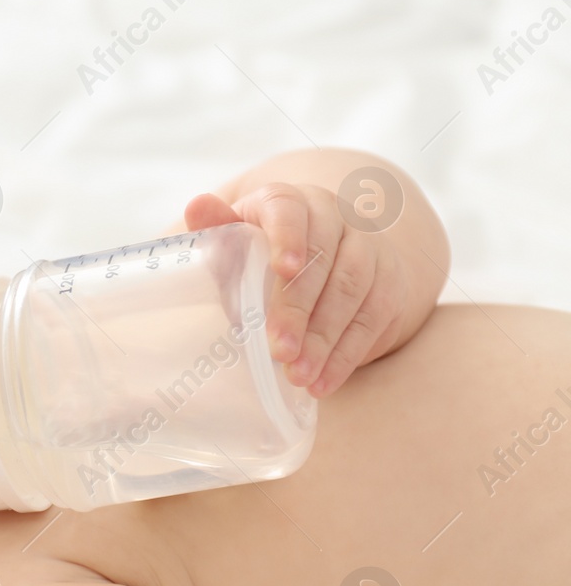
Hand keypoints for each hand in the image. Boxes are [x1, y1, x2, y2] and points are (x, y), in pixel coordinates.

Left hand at [184, 183, 409, 396]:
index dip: (288, 236)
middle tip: (278, 350)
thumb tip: (197, 205)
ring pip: (352, 289)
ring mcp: (368, 248)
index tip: (284, 270)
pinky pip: (373, 319)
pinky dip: (346, 355)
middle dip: (299, 309)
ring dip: (323, 338)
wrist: (322, 270)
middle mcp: (335, 216)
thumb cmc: (262, 259)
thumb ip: (217, 232)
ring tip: (297, 375)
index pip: (290, 209)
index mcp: (290, 202)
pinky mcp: (389, 284)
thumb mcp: (236, 248)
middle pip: (323, 259)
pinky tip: (322, 382)